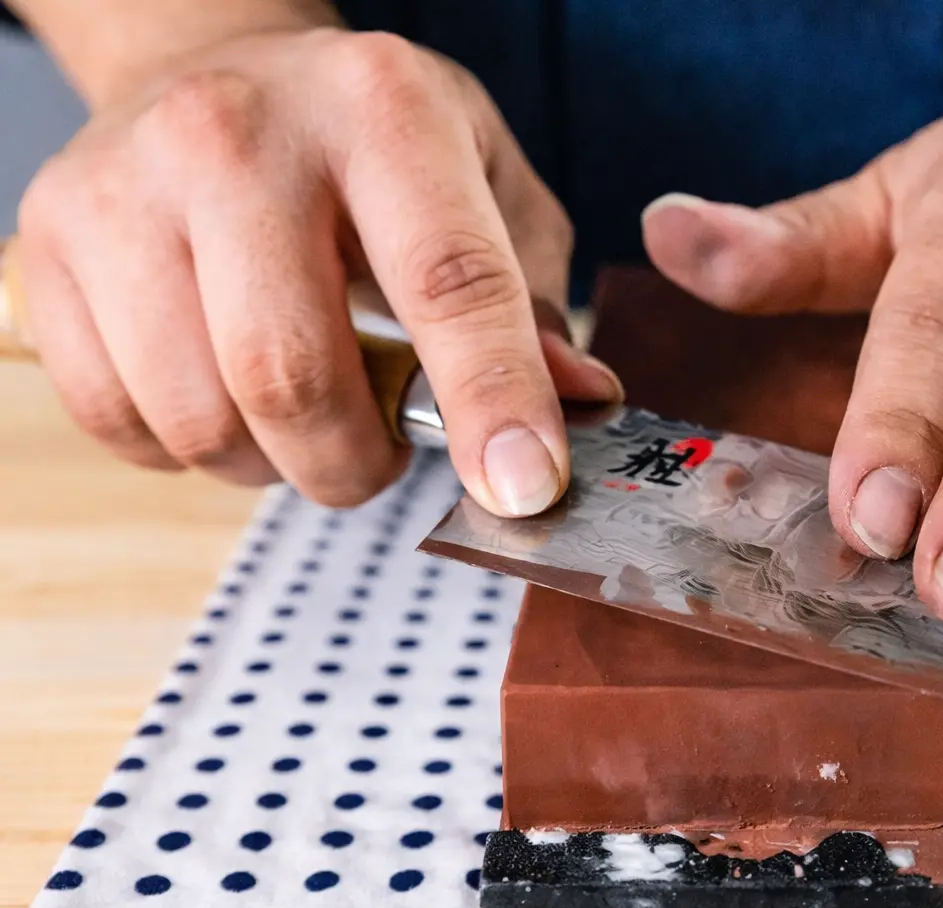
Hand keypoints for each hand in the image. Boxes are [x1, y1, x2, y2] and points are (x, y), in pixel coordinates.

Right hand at [17, 23, 618, 512]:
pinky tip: (224, 390)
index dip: (492, 402)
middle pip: (293, 377)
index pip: (449, 281)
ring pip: (201, 419)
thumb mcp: (487, 185)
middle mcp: (235, 135)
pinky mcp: (51, 243)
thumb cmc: (371, 146)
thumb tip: (579, 404)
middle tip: (381, 453)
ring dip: (272, 462)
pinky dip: (189, 449)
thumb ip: (533, 302)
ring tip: (303, 410)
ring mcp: (125, 187)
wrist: (216, 72)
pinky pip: (122, 422)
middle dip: (354, 464)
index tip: (522, 489)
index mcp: (379, 109)